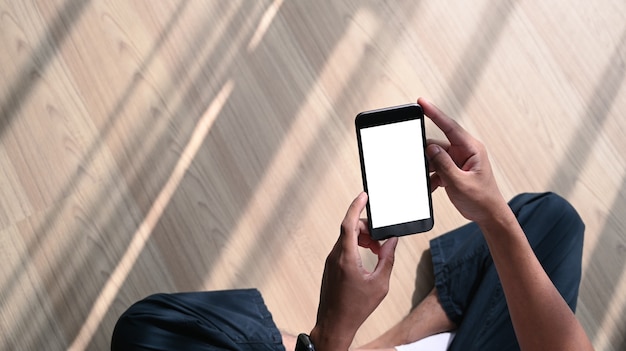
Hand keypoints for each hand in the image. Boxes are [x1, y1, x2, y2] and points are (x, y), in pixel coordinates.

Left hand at [311, 192, 397, 350]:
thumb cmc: (355, 308)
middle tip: (381, 239)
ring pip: (346, 238)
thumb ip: (387, 259)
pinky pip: (342, 247)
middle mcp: (335, 256)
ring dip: (362, 238)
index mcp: (346, 258)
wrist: (335, 324)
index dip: (355, 207)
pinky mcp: (330, 266)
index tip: (363, 195)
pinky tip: (367, 257)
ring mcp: (330, 261)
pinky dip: (355, 246)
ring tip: (376, 250)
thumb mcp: (379, 284)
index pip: (348, 224)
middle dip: (367, 228)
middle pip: (349, 229)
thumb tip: (392, 242)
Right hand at [419, 97, 507, 223]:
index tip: (421, 102)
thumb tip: (430, 148)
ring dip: (430, 170)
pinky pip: (436, 167)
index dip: (434, 113)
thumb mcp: (459, 182)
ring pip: (434, 158)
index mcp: (471, 148)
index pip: (449, 126)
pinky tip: (432, 186)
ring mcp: (459, 160)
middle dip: (427, 156)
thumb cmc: (481, 199)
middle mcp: (465, 151)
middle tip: (419, 164)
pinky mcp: (453, 169)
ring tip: (431, 181)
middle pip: (437, 144)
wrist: (489, 216)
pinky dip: (431, 177)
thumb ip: (443, 164)